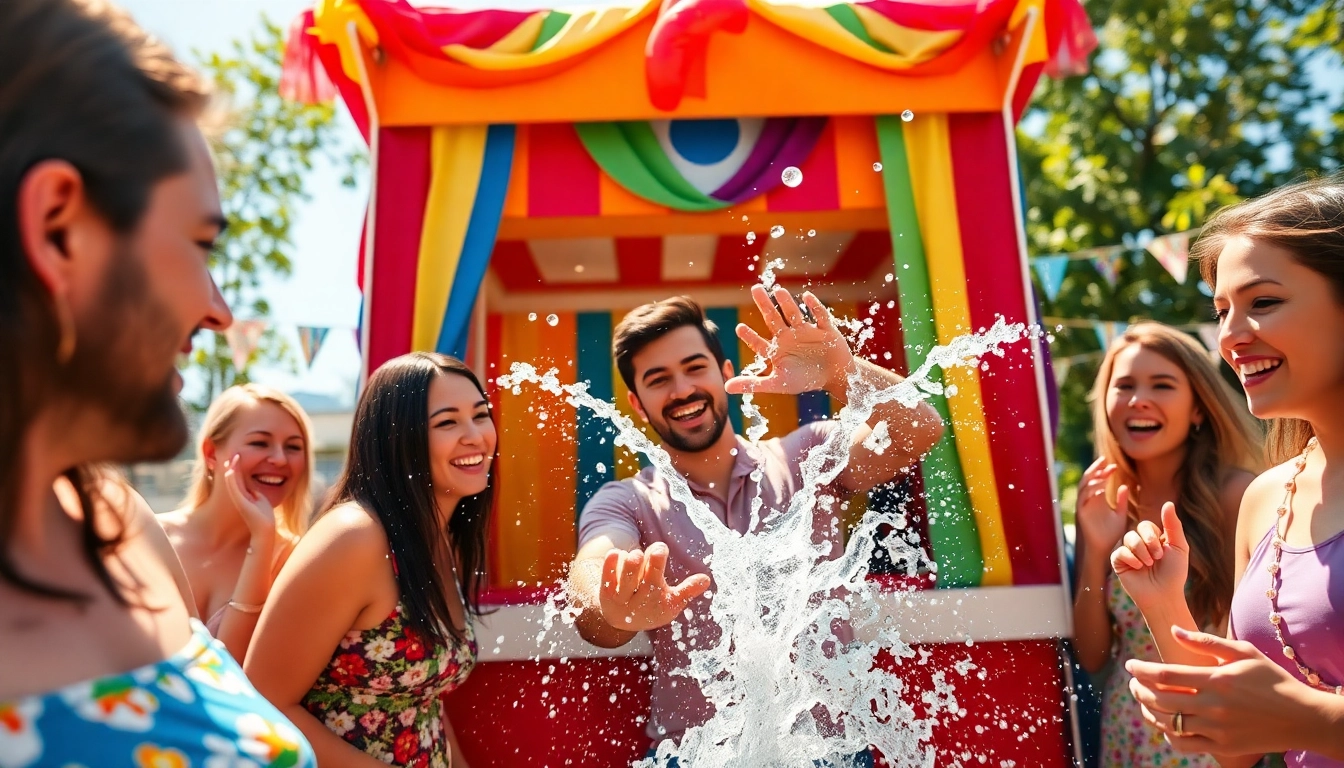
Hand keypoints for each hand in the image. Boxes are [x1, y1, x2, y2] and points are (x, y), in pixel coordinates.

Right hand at [222, 454, 276, 545]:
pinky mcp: (240, 502)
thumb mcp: (260, 499)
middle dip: (233, 465)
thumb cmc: (264, 515)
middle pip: (234, 477)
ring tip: (232, 458)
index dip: (238, 467)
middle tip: (233, 454)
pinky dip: (232, 479)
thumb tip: (255, 487)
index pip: (239, 478)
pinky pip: (234, 488)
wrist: (265, 528)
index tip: (238, 456)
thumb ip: (256, 492)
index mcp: (244, 494)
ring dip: (232, 469)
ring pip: (232, 481)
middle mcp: (239, 495)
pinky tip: (230, 470)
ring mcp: (239, 499)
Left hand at [598, 542, 709, 631]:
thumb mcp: (672, 602)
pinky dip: (613, 560)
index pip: (664, 582)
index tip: (661, 548)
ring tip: (636, 556)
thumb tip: (706, 580)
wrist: (623, 620)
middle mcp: (641, 602)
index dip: (660, 560)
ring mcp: (622, 598)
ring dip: (633, 558)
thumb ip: (687, 590)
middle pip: (647, 575)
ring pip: (628, 571)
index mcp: (660, 603)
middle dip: (651, 558)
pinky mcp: (605, 593)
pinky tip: (617, 554)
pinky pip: (607, 572)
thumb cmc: (653, 605)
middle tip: (656, 550)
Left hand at [725, 286, 852, 394]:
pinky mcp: (824, 329)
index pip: (759, 342)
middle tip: (755, 289)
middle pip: (774, 319)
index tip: (739, 328)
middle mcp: (788, 336)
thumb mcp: (778, 384)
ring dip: (787, 303)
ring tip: (778, 290)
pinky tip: (806, 297)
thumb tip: (726, 387)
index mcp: (777, 350)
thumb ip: (753, 384)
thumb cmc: (805, 380)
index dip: (750, 336)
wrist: (836, 377)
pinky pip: (819, 315)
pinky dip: (814, 307)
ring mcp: (806, 331)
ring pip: (794, 314)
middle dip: (765, 305)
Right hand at [1075, 458, 1126, 552]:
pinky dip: (1090, 492)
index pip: (1098, 479)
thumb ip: (1122, 501)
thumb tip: (1124, 486)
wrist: (1103, 549)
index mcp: (1097, 498)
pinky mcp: (1081, 513)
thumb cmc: (1111, 534)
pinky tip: (1101, 490)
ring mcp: (1083, 505)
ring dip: (1093, 479)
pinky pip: (1083, 499)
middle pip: (1088, 479)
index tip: (1114, 466)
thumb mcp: (1120, 515)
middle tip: (1105, 461)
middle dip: (1095, 469)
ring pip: (1084, 486)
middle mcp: (1088, 500)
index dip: (1103, 471)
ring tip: (1104, 474)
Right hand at [1111, 501, 1187, 610]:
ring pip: (1128, 539)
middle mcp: (1139, 544)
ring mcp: (1128, 553)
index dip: (1153, 535)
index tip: (1163, 551)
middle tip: (1157, 558)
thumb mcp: (1179, 546)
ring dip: (1141, 552)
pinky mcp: (1118, 563)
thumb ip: (1173, 525)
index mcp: (1153, 539)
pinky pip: (1119, 552)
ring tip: (1148, 565)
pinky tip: (1138, 568)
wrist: (1164, 595)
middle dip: (1148, 543)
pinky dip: (1131, 559)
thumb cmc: (1174, 573)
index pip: (1145, 525)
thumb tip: (1168, 503)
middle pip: (1136, 530)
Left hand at [1126, 627, 1321, 756]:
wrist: (1302, 717)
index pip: (1164, 675)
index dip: (1140, 670)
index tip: (1130, 665)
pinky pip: (1183, 745)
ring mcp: (1216, 729)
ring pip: (1167, 723)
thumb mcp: (1243, 652)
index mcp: (1216, 679)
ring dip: (1148, 711)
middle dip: (1138, 689)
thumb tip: (1174, 630)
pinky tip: (1164, 724)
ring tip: (1143, 701)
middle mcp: (1212, 706)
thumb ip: (1206, 641)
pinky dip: (1167, 735)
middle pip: (1159, 699)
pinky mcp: (1222, 747)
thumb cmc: (1271, 679)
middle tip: (1133, 683)